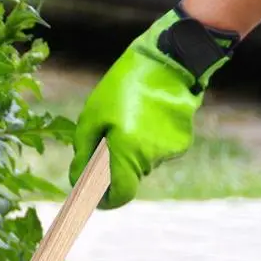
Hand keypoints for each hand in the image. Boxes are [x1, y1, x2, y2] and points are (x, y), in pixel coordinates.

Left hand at [69, 8, 237, 208]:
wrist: (170, 60)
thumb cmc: (123, 87)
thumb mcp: (91, 118)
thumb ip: (84, 155)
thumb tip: (78, 181)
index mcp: (127, 154)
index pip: (118, 195)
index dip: (104, 199)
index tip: (92, 193)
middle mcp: (151, 159)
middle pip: (127, 178)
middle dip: (112, 168)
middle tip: (103, 140)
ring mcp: (170, 152)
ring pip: (142, 164)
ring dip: (129, 152)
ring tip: (126, 119)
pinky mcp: (182, 143)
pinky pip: (157, 151)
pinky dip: (147, 142)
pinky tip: (145, 116)